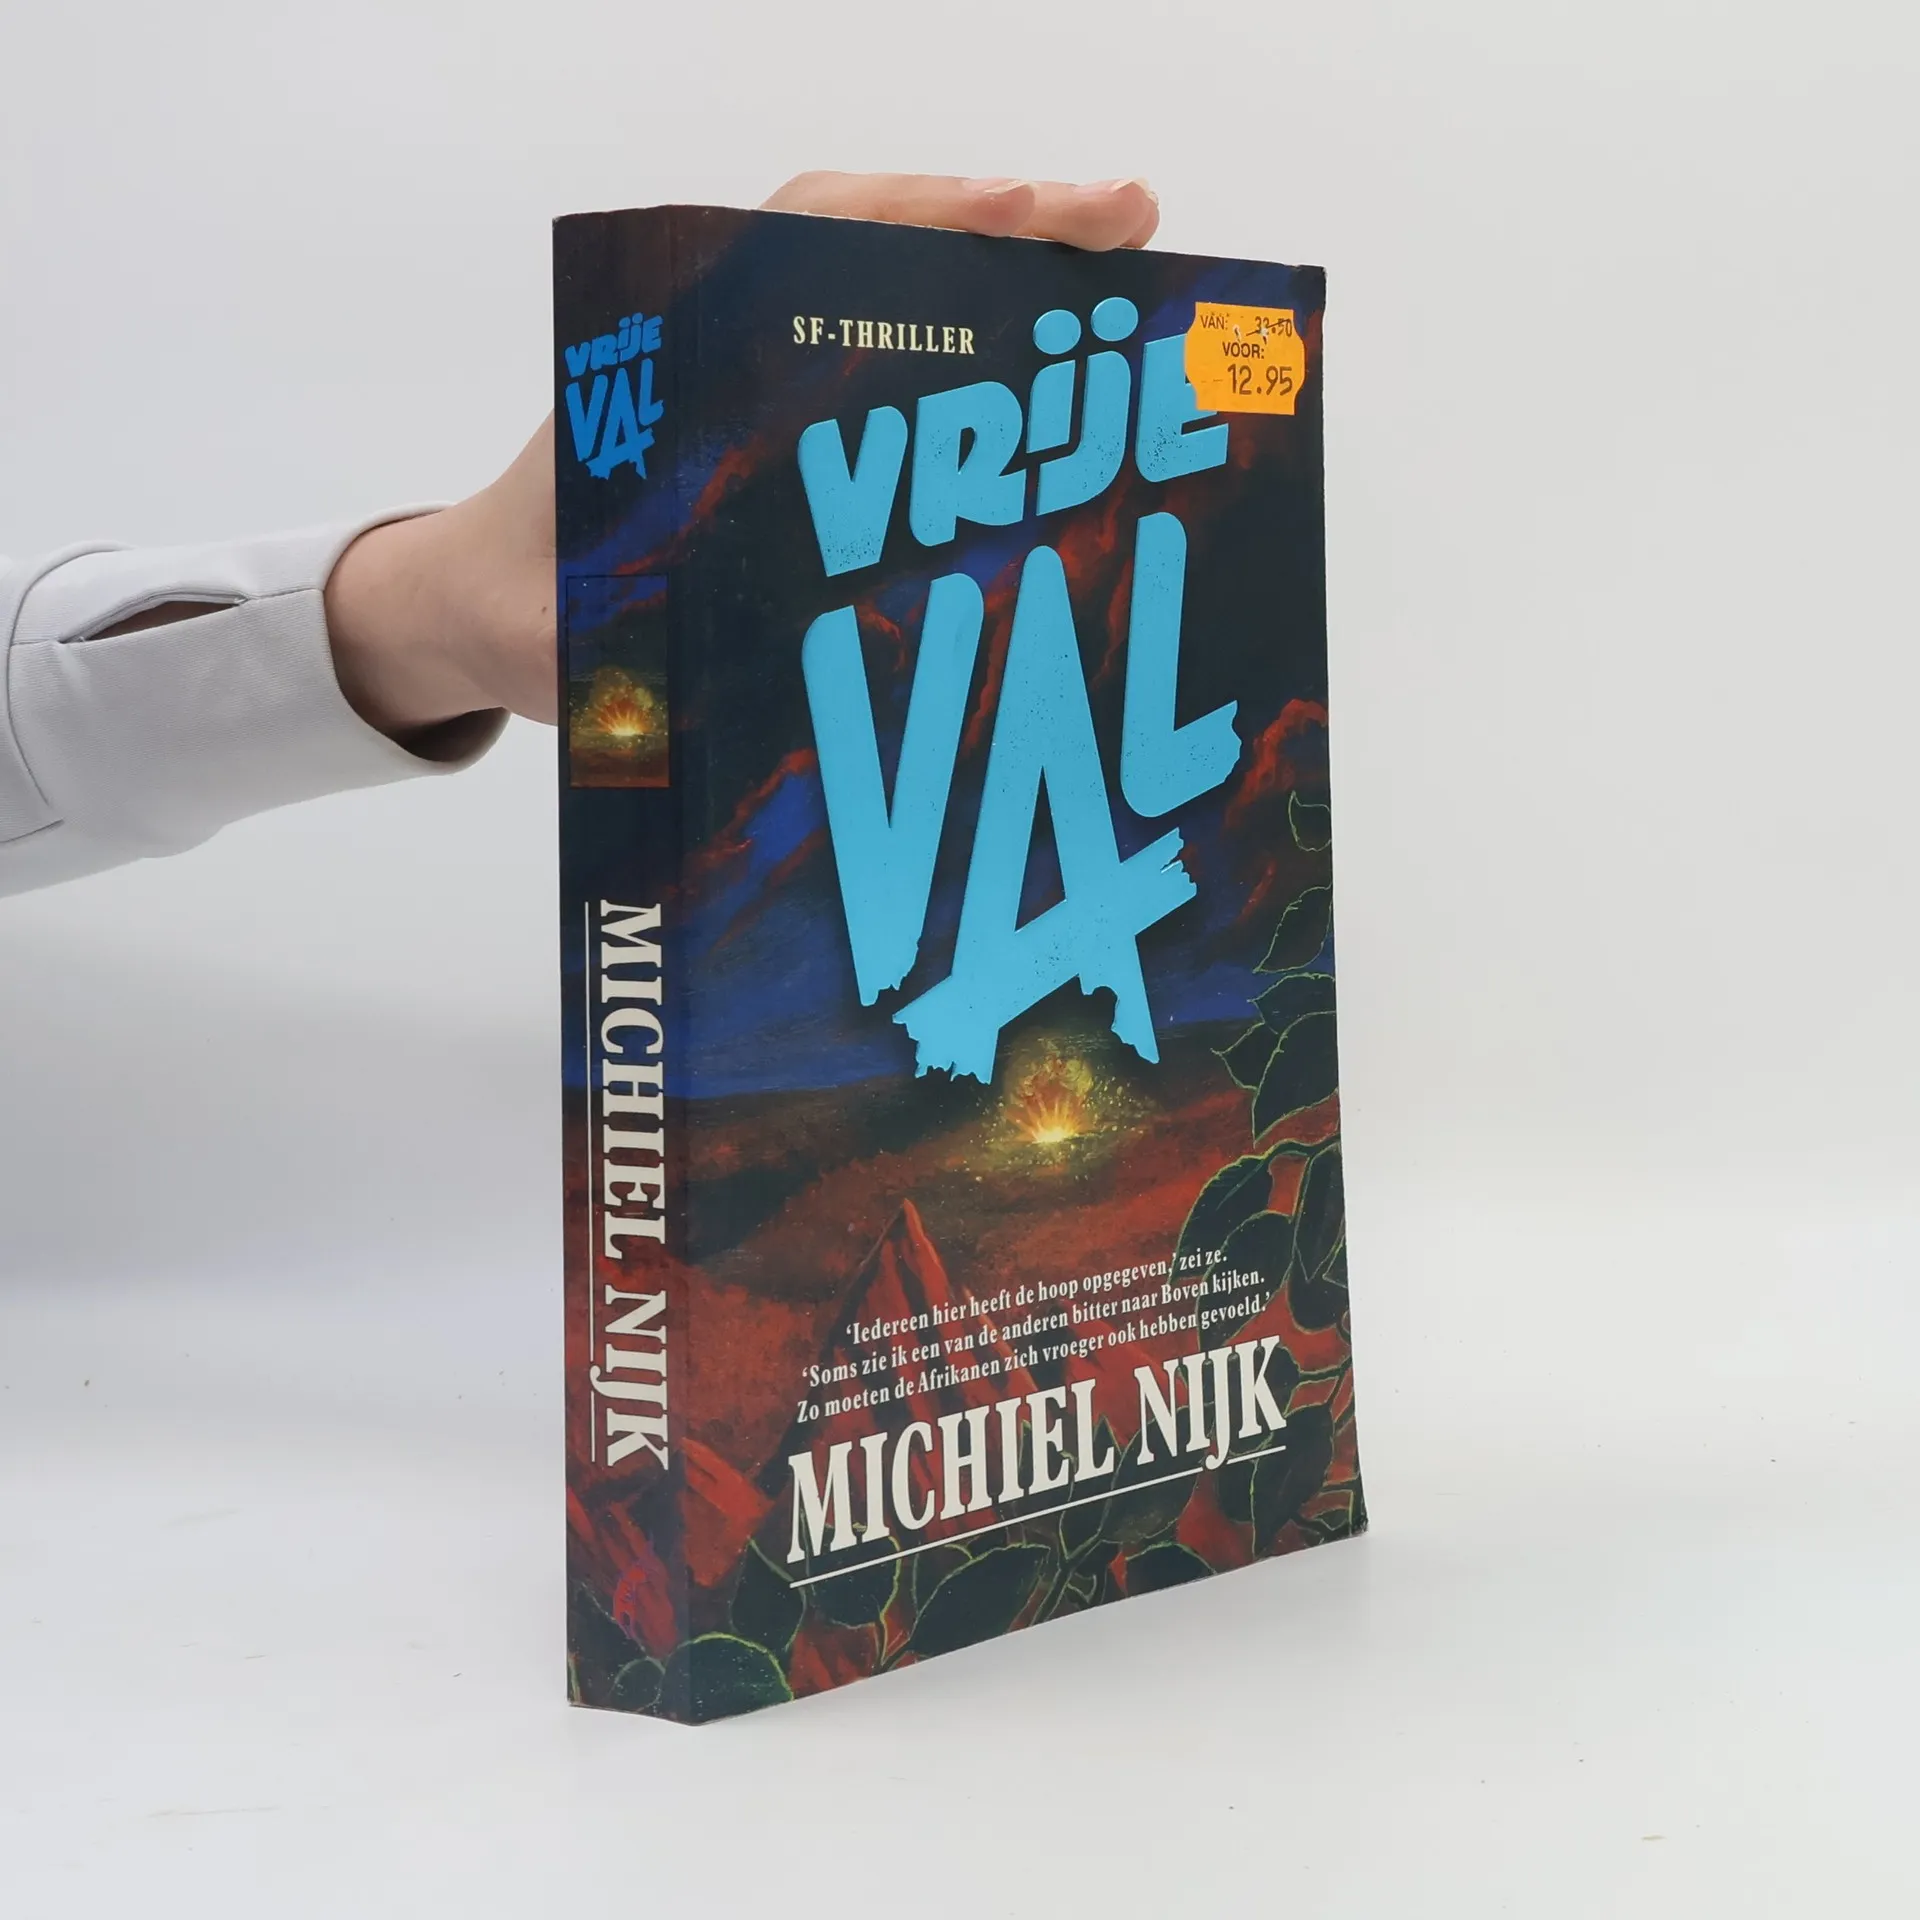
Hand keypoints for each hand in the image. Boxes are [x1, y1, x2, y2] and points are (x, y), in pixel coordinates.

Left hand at [324, 174, 1160, 741]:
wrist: (483, 610)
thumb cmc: (530, 609)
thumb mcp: (575, 630)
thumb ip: (627, 659)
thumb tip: (725, 675)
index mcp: (677, 362)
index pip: (812, 242)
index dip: (929, 221)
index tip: (1035, 213)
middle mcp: (726, 342)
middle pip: (878, 241)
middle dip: (1007, 227)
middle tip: (1131, 225)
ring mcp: (763, 378)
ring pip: (895, 292)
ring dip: (1003, 283)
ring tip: (1120, 283)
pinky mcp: (787, 430)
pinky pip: (889, 367)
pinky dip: (969, 358)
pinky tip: (1044, 389)